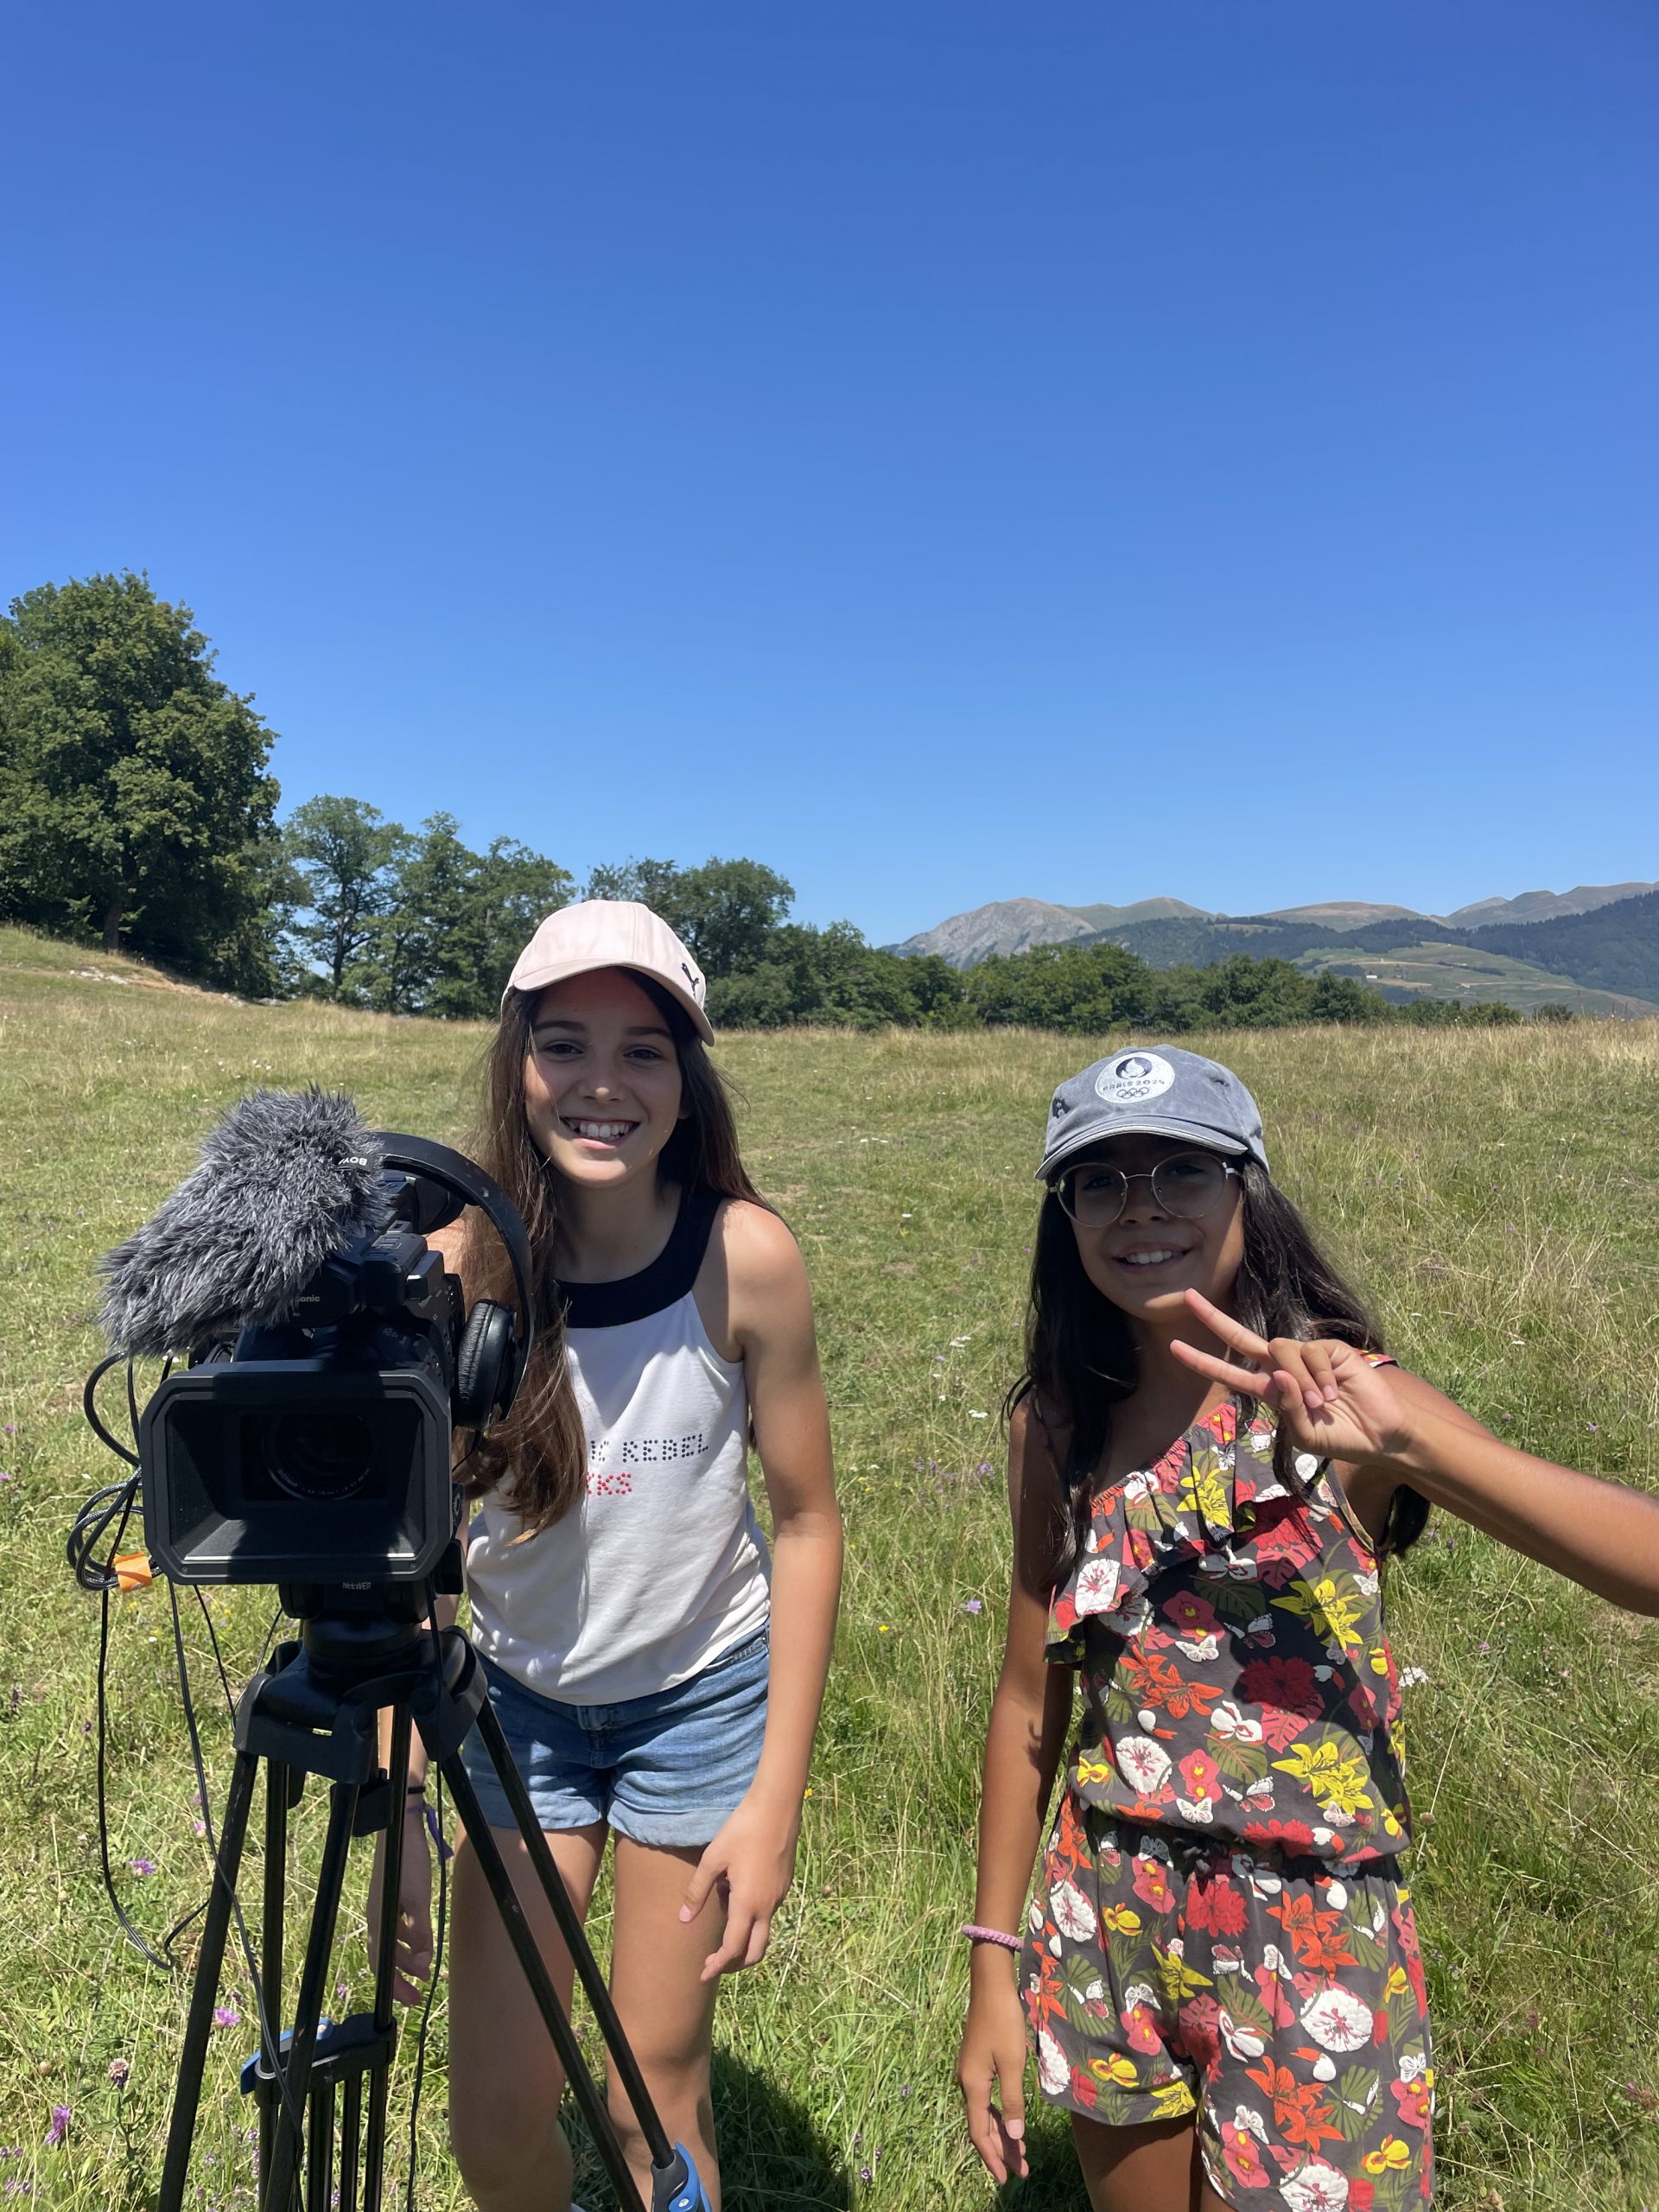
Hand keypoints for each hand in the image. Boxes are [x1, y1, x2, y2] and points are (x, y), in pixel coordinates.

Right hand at [365, 1802, 433, 2005]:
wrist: (401, 1830)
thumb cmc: (408, 1864)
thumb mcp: (418, 1900)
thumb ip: (420, 1931)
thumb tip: (423, 1962)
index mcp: (379, 1922)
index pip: (383, 1964)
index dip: (395, 1985)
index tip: (409, 2000)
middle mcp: (378, 1917)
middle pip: (387, 1957)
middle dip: (402, 1976)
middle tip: (418, 1992)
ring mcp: (384, 1907)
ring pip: (393, 1942)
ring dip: (408, 1957)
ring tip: (425, 1969)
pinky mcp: (393, 1896)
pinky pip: (398, 1926)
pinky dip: (409, 1938)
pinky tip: (420, 1940)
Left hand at [678, 1792, 799, 1981]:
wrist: (777, 1807)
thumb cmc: (742, 1830)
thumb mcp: (713, 1859)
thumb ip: (697, 1892)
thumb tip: (683, 1920)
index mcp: (748, 1904)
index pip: (733, 1948)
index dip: (717, 1965)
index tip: (703, 1975)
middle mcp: (767, 1906)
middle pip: (755, 1952)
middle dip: (736, 1964)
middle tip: (715, 1962)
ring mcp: (779, 1896)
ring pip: (763, 1931)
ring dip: (743, 1936)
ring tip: (722, 1911)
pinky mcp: (784, 1885)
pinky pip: (767, 1911)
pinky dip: (752, 1915)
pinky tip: (736, 1890)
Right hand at [957, 1970, 1029, 2183]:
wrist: (991, 1985)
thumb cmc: (1004, 2021)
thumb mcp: (1013, 2063)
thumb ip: (1013, 2101)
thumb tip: (1014, 2136)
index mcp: (972, 2085)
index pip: (979, 2132)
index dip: (992, 2157)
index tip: (1006, 2177)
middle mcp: (966, 2082)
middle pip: (980, 2126)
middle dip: (1000, 2150)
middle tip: (1021, 2170)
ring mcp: (970, 2072)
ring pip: (983, 2113)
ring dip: (1000, 2134)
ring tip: (1019, 2153)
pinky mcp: (976, 2063)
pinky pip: (984, 2099)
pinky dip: (997, 2115)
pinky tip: (1009, 2122)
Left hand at [1172, 1289, 1417, 1467]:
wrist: (1379, 1435)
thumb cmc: (1340, 1437)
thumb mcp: (1305, 1435)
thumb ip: (1286, 1408)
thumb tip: (1278, 1375)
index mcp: (1270, 1390)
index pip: (1230, 1373)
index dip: (1203, 1362)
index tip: (1174, 1347)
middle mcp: (1282, 1368)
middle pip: (1242, 1337)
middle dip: (1213, 1318)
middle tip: (1187, 1296)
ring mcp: (1305, 1356)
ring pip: (1282, 1349)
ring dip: (1299, 1380)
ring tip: (1320, 1403)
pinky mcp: (1329, 1348)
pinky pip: (1312, 1353)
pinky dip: (1320, 1377)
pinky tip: (1334, 1392)